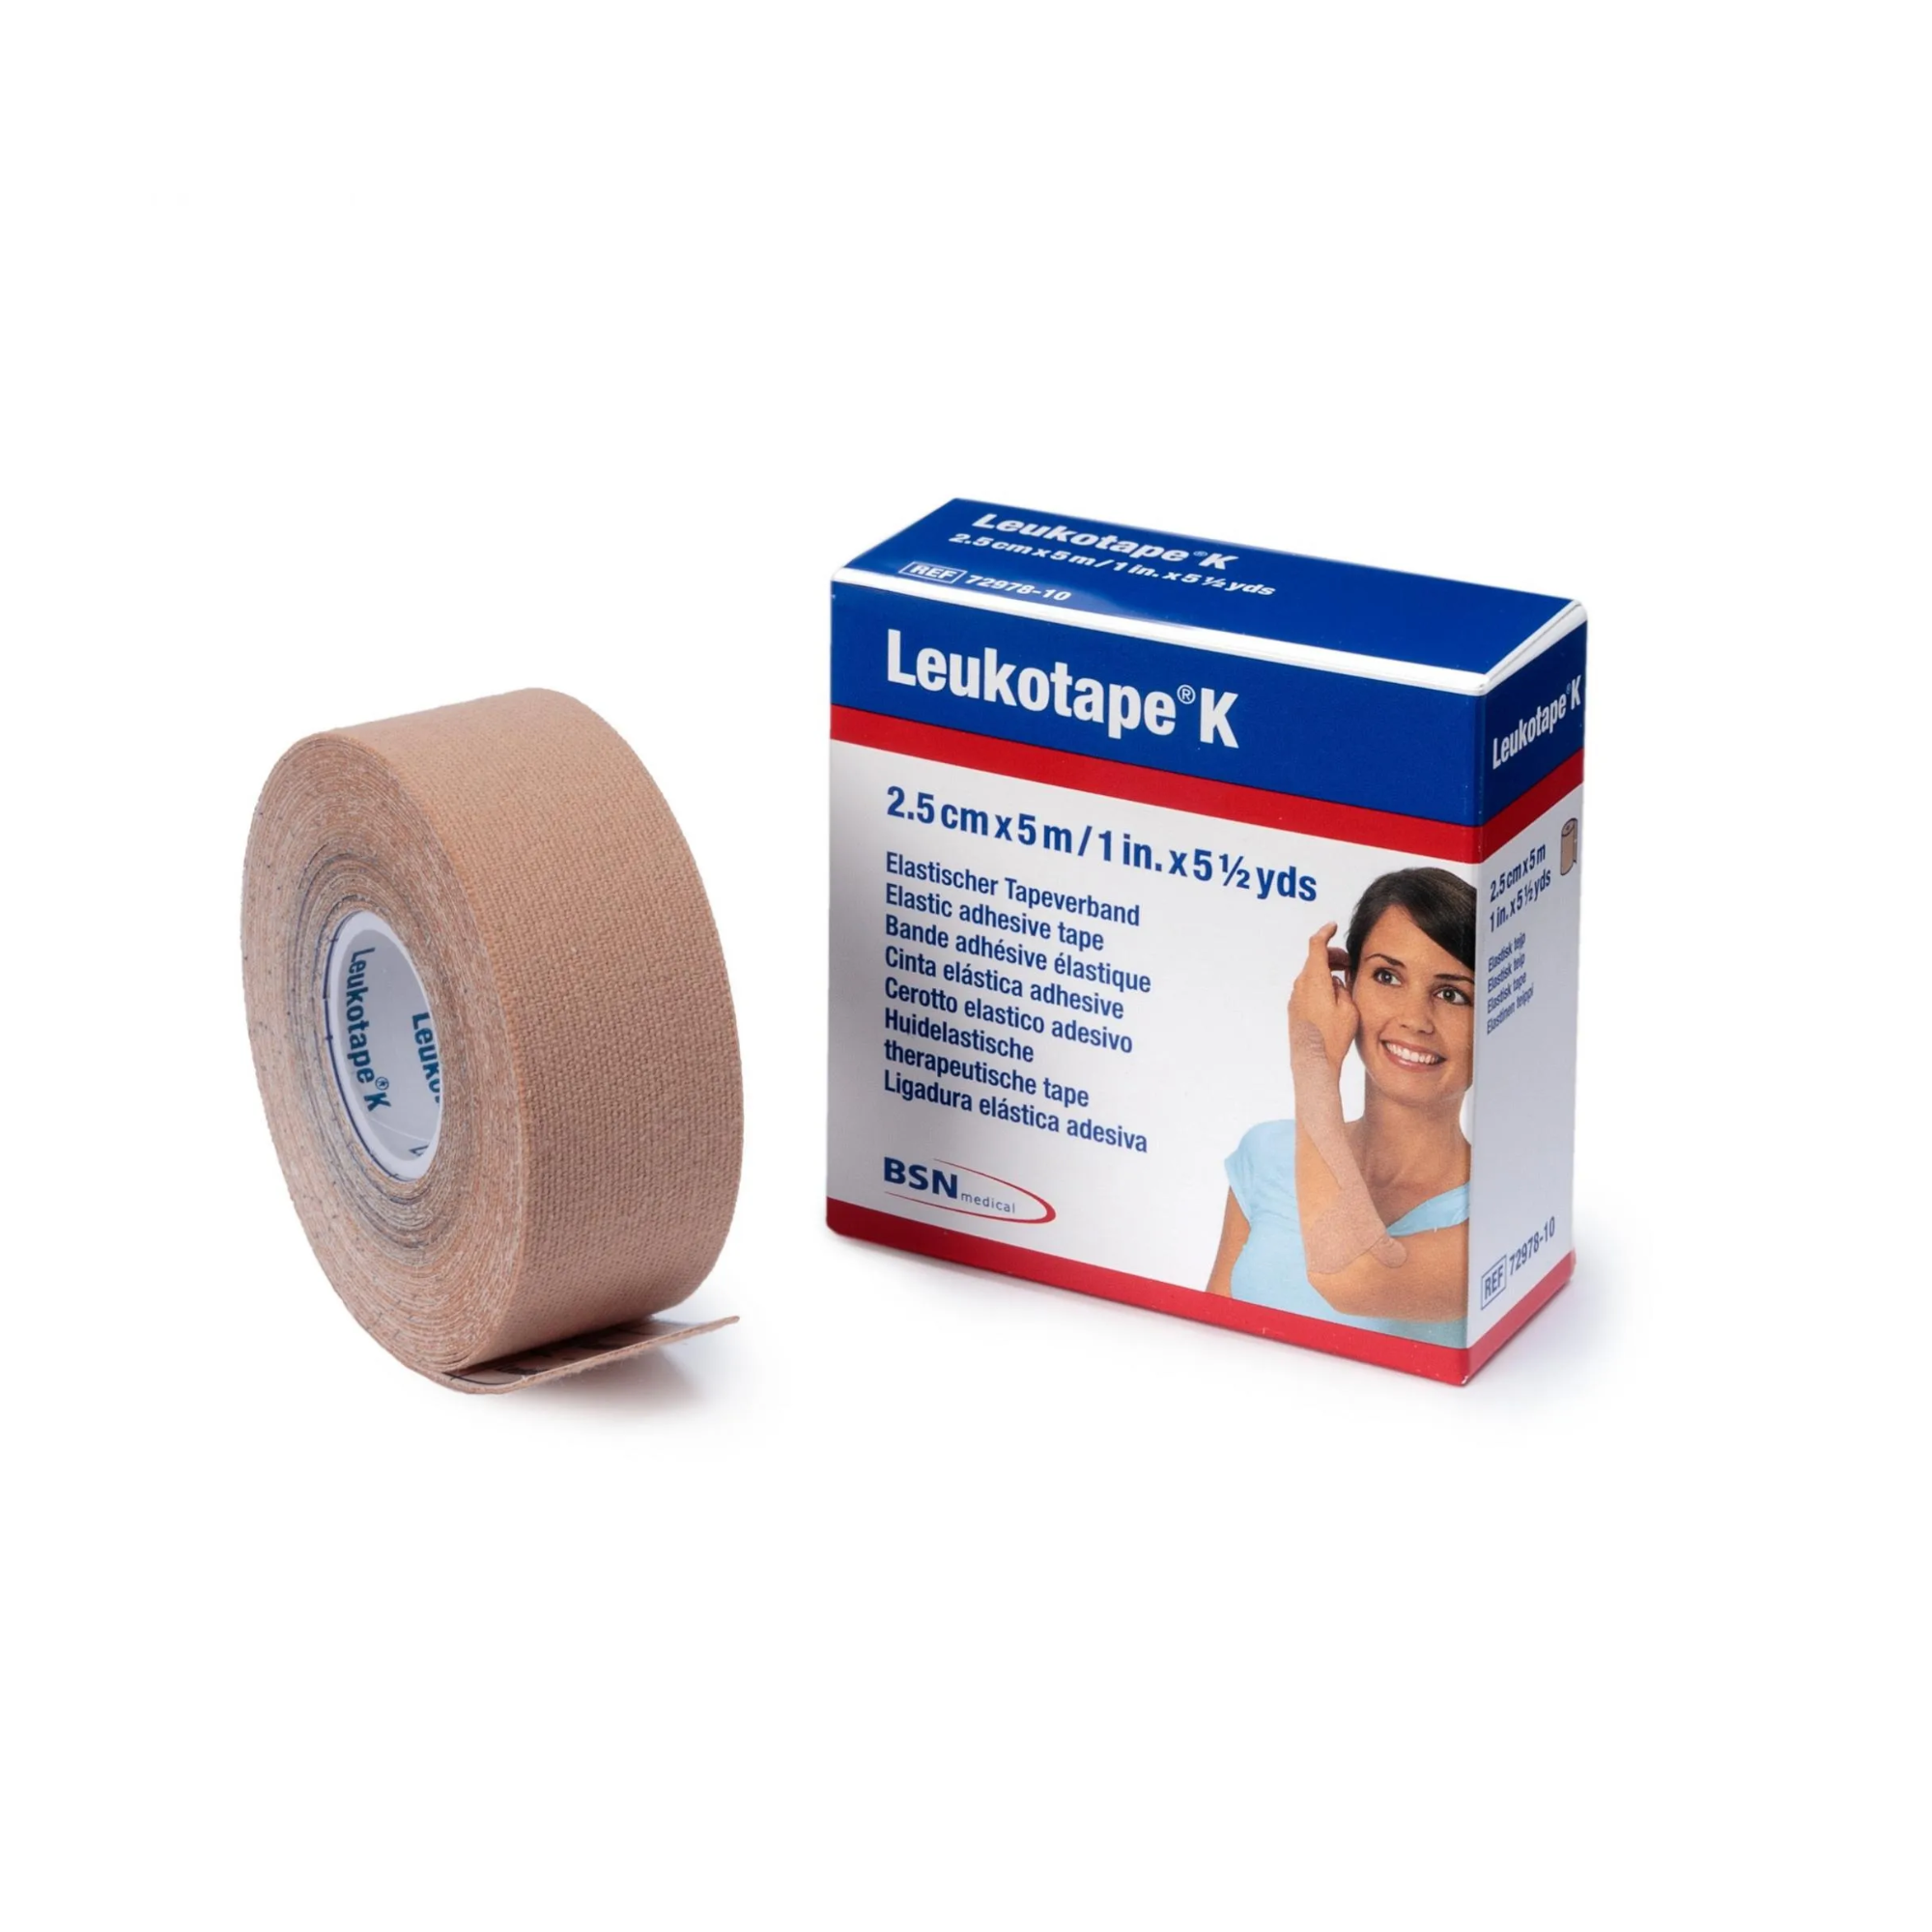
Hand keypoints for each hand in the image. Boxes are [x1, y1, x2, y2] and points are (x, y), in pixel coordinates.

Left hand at [1288, 922, 1356, 1074]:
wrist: (1312, 1059)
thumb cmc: (1333, 1036)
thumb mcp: (1349, 1008)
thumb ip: (1343, 988)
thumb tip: (1336, 982)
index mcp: (1314, 978)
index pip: (1316, 945)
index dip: (1325, 932)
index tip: (1333, 927)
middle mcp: (1301, 984)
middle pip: (1314, 959)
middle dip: (1332, 955)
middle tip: (1348, 962)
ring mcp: (1295, 996)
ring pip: (1311, 974)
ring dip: (1326, 971)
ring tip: (1343, 980)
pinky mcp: (1294, 1007)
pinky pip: (1307, 988)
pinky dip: (1319, 984)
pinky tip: (1332, 995)